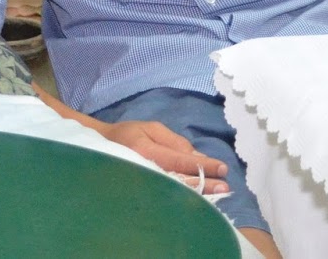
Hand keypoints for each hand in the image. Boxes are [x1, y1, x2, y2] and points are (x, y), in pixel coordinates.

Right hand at [99, 119, 229, 194]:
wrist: (102, 147)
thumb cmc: (129, 134)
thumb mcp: (151, 128)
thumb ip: (175, 142)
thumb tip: (198, 156)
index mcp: (146, 150)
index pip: (180, 160)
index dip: (202, 165)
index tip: (222, 168)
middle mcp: (145, 168)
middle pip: (180, 179)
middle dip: (205, 183)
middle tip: (225, 187)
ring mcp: (144, 182)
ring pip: (175, 190)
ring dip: (199, 193)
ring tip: (218, 194)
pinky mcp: (145, 190)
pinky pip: (168, 193)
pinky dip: (186, 195)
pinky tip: (201, 198)